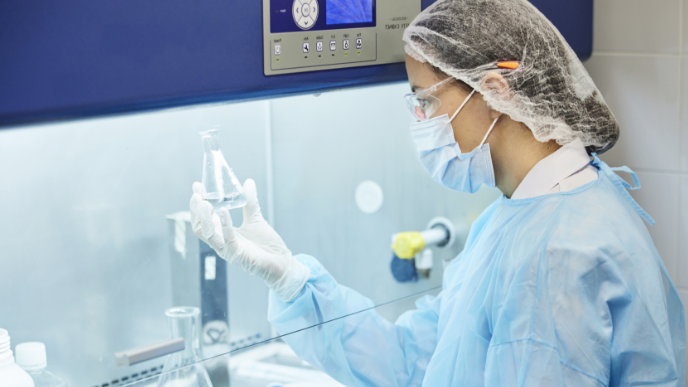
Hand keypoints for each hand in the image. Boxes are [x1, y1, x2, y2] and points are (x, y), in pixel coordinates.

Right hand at [189, 179, 309, 301]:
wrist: (282, 261)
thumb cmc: (266, 244)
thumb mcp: (255, 218)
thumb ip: (249, 202)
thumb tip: (248, 182)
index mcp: (223, 234)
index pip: (204, 218)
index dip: (198, 203)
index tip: (197, 186)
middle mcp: (222, 243)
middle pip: (200, 227)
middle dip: (196, 210)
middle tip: (196, 194)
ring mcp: (228, 250)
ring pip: (208, 235)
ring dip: (204, 218)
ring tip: (204, 202)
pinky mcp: (238, 256)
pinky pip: (228, 239)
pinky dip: (225, 224)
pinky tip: (223, 211)